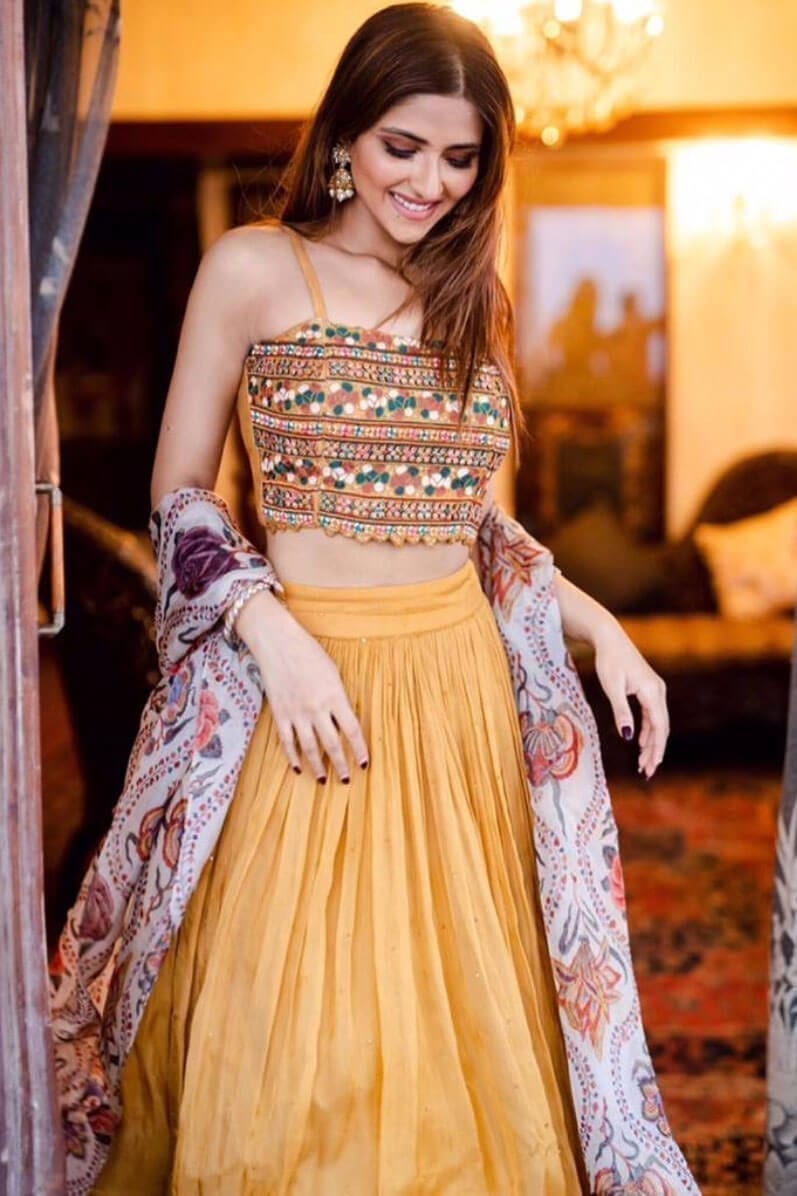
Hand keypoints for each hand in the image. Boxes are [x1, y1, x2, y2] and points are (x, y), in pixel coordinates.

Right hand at [234, 590, 368, 782]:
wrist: (278, 643)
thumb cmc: (309, 653)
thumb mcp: (333, 673)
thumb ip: (339, 698)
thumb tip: (343, 721)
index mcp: (334, 696)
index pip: (352, 730)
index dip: (359, 750)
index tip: (364, 764)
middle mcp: (316, 708)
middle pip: (332, 744)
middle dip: (341, 765)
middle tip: (346, 780)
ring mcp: (296, 713)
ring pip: (309, 748)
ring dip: (318, 767)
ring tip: (324, 780)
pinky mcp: (279, 714)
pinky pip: (287, 742)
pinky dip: (293, 757)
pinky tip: (299, 768)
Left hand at [592, 617, 668, 778]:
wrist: (609, 637)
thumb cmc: (608, 660)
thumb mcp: (612, 687)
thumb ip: (621, 712)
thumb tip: (629, 737)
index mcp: (652, 691)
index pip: (659, 726)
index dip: (656, 748)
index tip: (651, 767)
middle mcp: (658, 691)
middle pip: (661, 727)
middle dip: (655, 751)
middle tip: (648, 772)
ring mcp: (655, 689)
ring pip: (657, 722)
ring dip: (651, 742)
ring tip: (644, 763)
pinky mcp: (649, 689)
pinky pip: (652, 714)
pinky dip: (648, 730)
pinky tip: (641, 743)